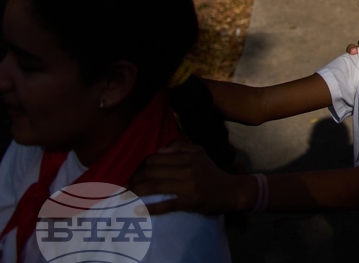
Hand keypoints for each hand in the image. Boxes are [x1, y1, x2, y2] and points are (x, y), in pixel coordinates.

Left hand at [128, 140, 245, 215]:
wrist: (231, 190)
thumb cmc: (211, 172)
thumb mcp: (199, 153)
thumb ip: (180, 148)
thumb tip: (159, 151)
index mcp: (188, 155)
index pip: (155, 158)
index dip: (140, 166)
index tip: (133, 174)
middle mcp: (188, 167)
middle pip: (152, 171)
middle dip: (135, 179)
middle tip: (127, 186)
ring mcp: (189, 185)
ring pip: (155, 185)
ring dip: (137, 191)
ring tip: (127, 195)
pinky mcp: (191, 201)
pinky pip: (166, 204)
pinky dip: (150, 208)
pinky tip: (138, 210)